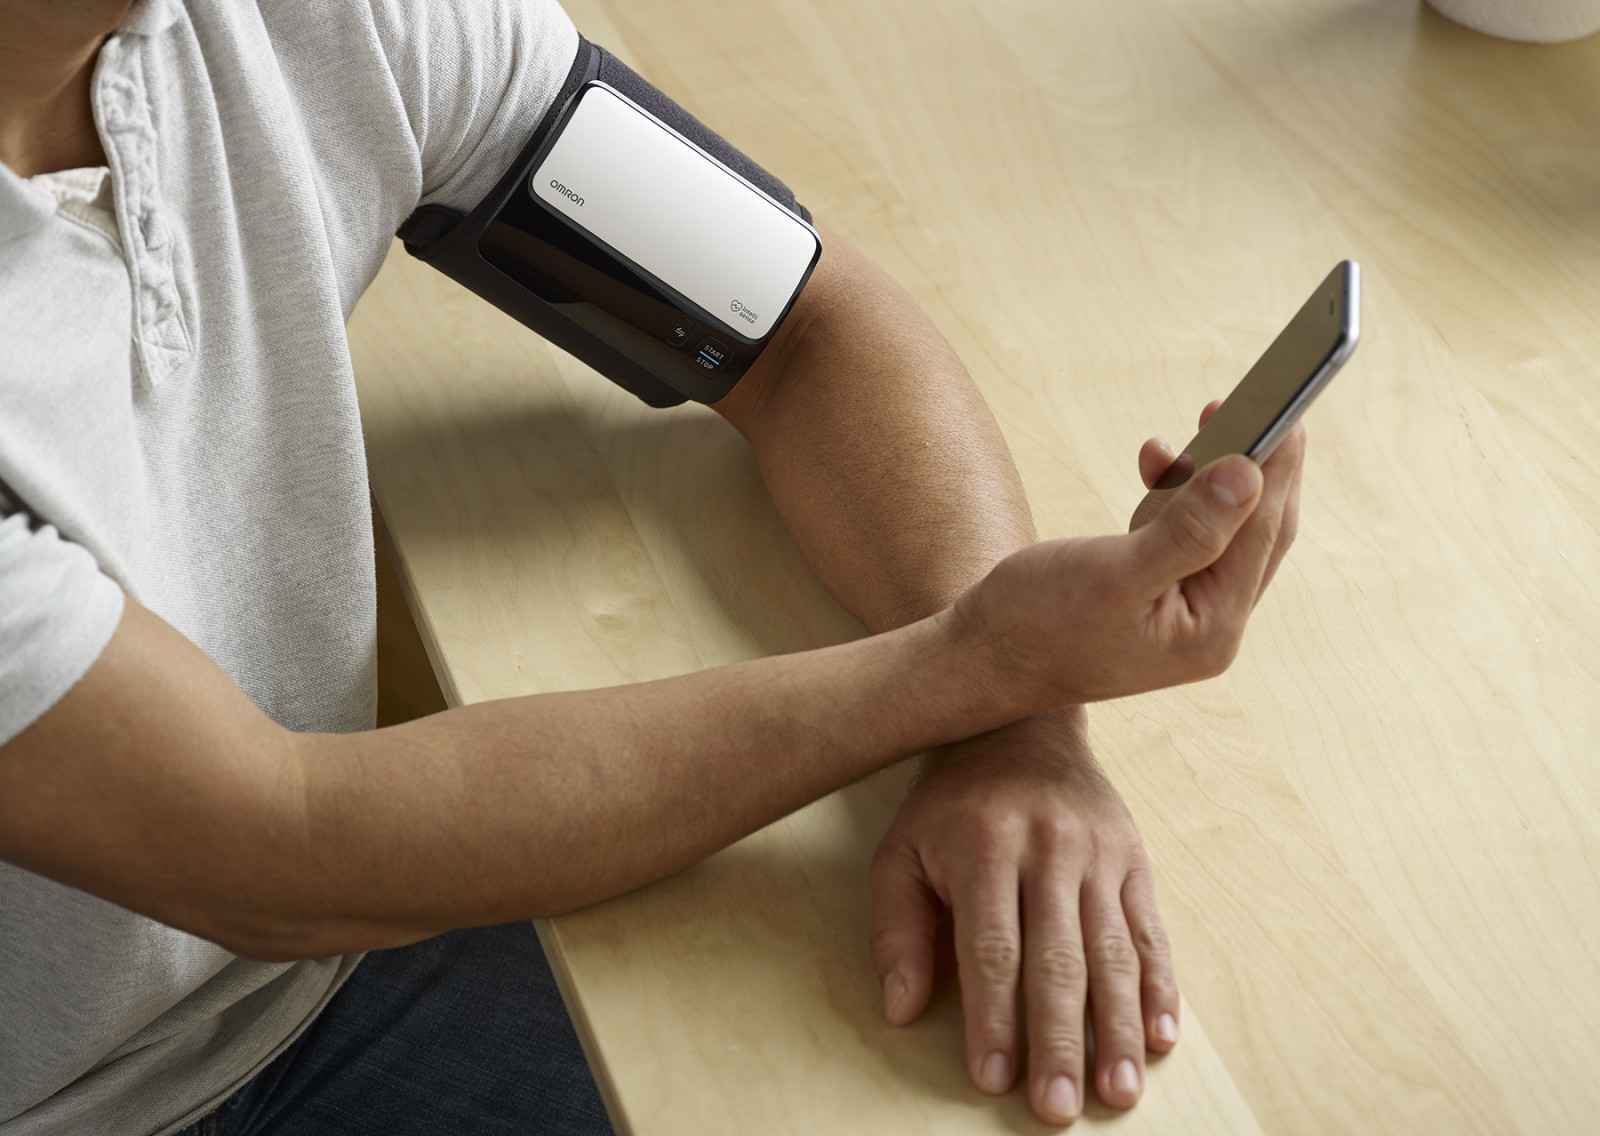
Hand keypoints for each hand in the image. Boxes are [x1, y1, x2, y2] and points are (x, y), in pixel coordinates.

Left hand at [869, 708, 1176, 1125]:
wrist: (1020, 722)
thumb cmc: (951, 804)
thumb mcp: (902, 851)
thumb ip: (896, 928)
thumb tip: (901, 1007)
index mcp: (984, 846)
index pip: (991, 948)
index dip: (993, 1017)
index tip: (993, 1078)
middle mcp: (1048, 848)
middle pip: (1058, 960)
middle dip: (1059, 1041)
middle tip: (1059, 1107)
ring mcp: (1099, 853)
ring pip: (1112, 952)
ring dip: (1117, 1029)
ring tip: (1118, 1092)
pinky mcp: (1133, 858)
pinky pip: (1149, 931)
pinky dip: (1158, 988)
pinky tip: (1159, 1037)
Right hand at [951, 406, 1305, 710]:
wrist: (978, 662)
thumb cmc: (1035, 624)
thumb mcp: (1112, 573)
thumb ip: (1188, 530)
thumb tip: (1251, 475)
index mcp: (1211, 630)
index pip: (1262, 533)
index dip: (1278, 466)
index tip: (1291, 406)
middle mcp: (1209, 628)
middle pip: (1258, 532)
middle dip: (1258, 467)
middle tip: (1263, 403)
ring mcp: (1183, 616)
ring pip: (1224, 531)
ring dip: (1214, 477)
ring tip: (1205, 422)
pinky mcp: (1155, 600)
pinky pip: (1187, 537)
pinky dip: (1177, 497)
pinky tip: (1157, 463)